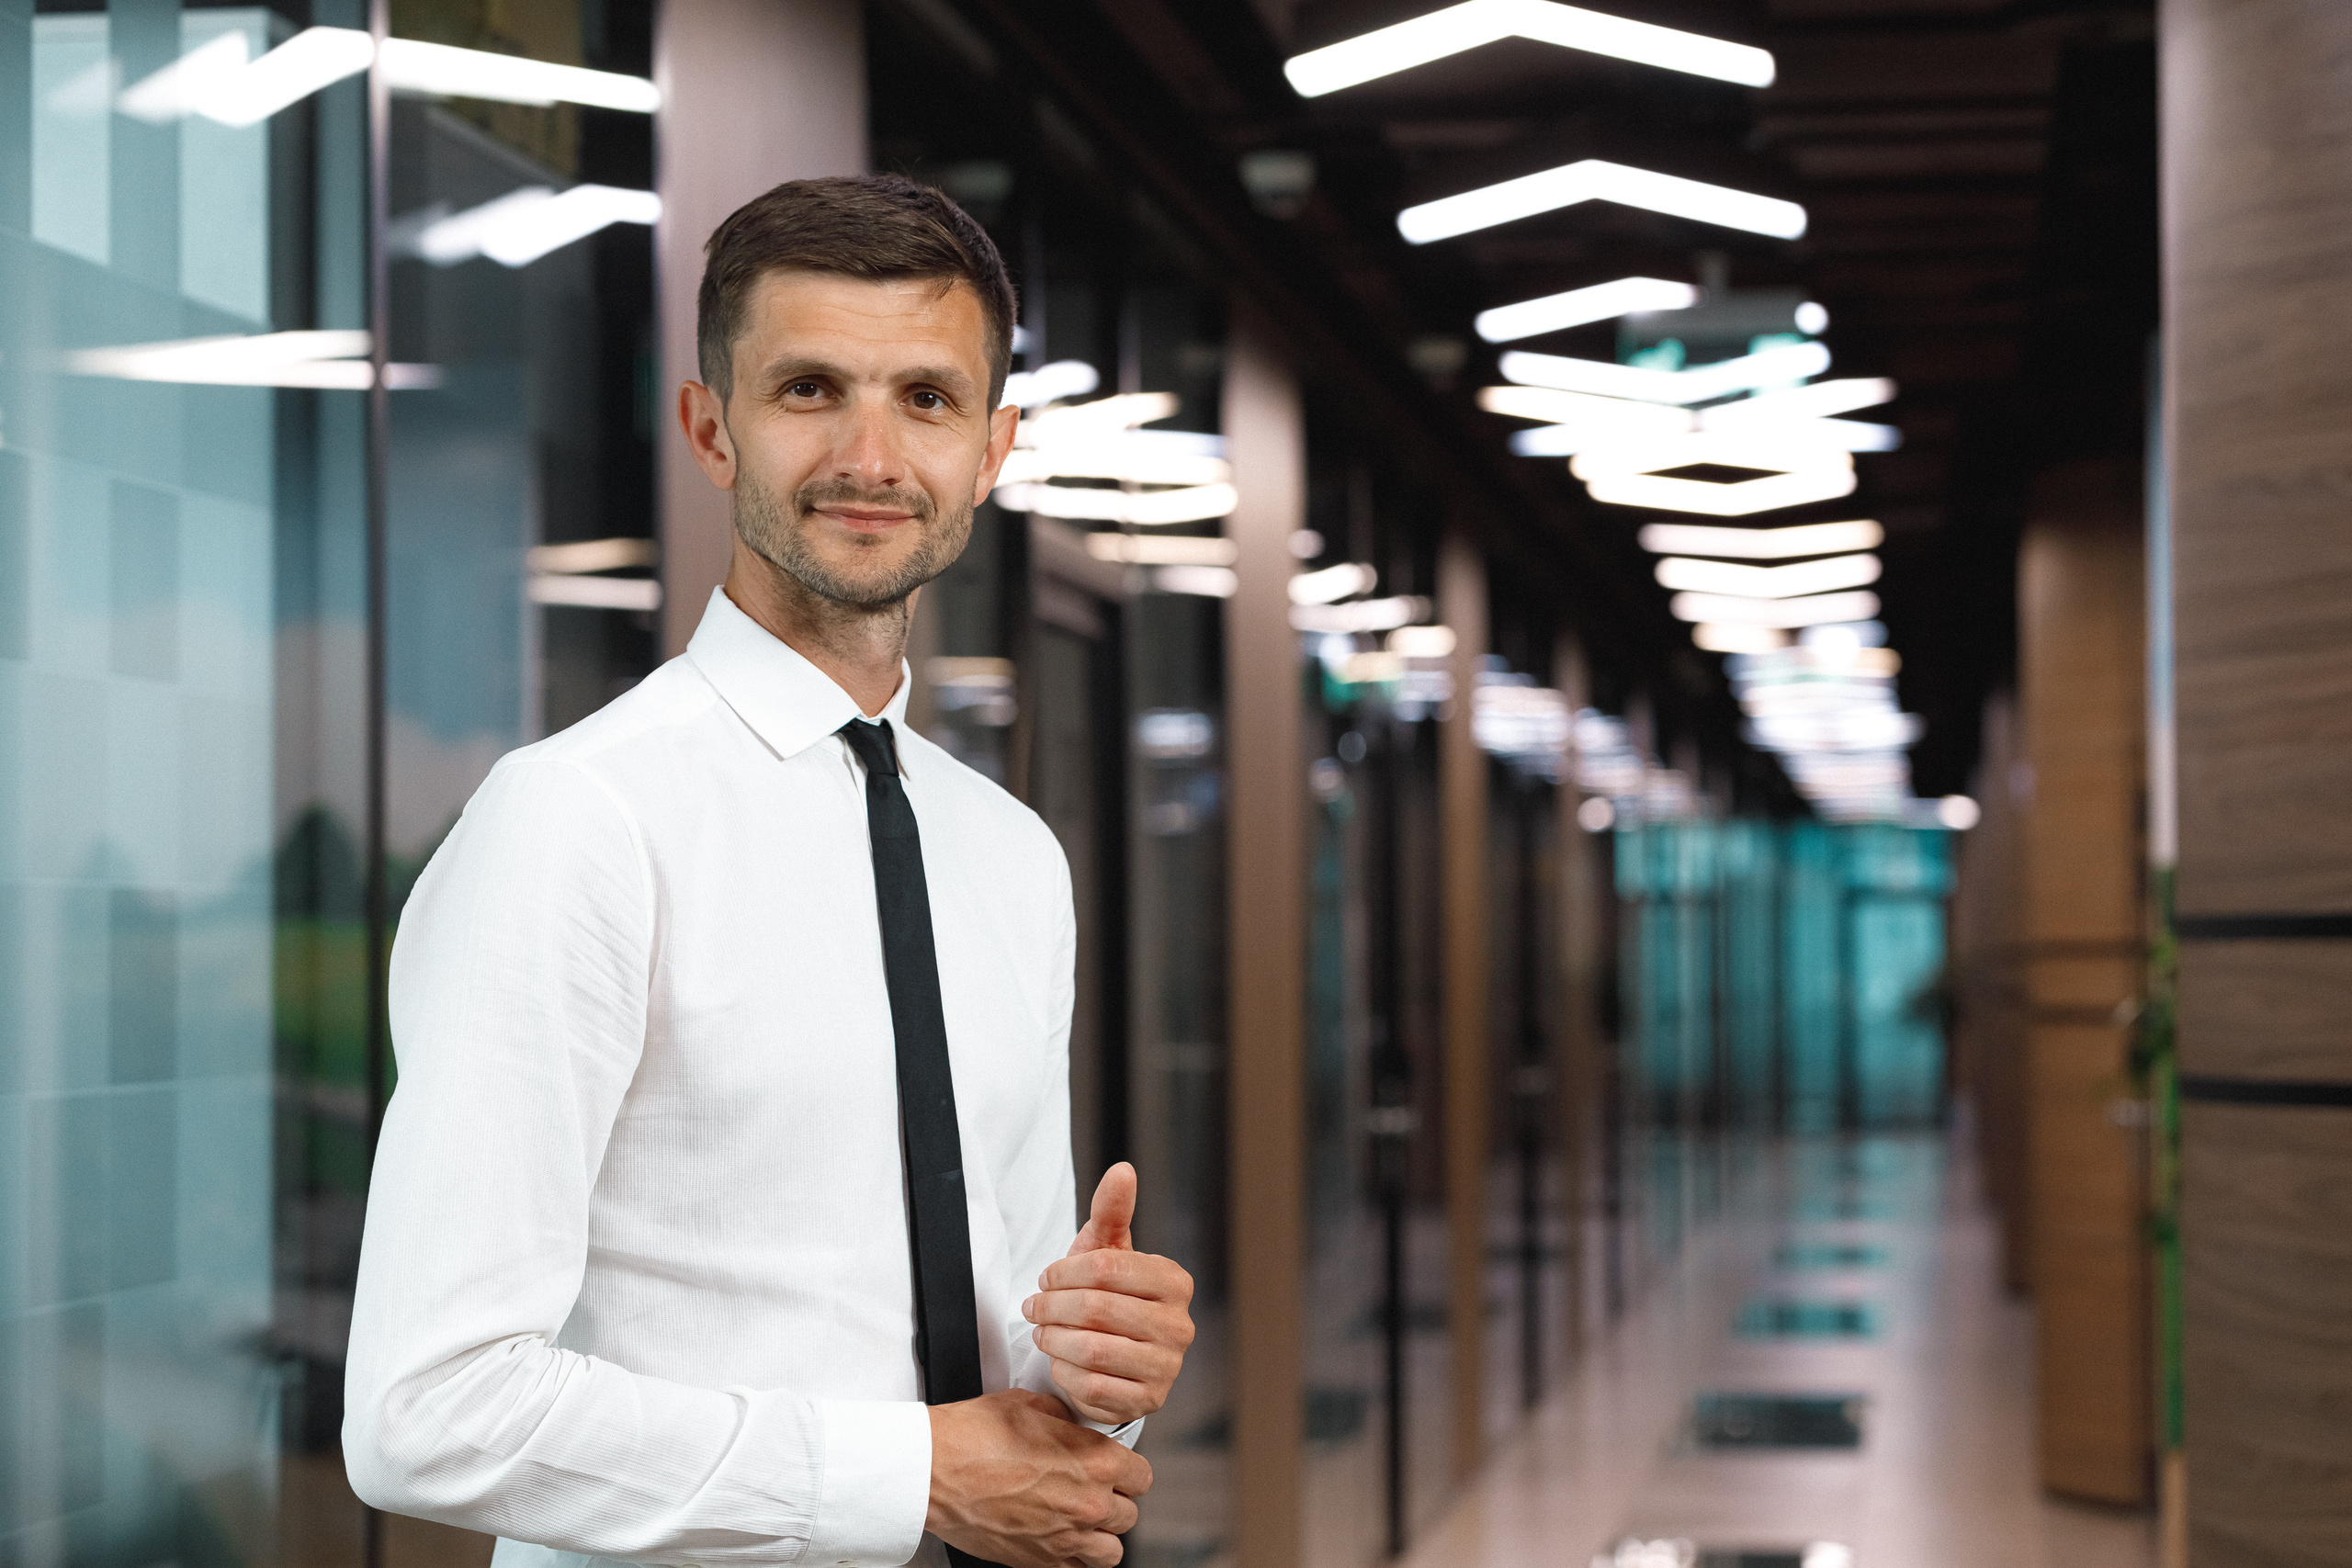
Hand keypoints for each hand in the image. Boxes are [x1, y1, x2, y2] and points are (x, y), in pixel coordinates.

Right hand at [926, 1389, 1151, 1567]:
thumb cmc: (974, 1436)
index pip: (1143, 1476)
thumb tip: (1069, 1421)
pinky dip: (1075, 1558)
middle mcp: (1089, 1502)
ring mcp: (1066, 1536)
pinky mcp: (1039, 1560)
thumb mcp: (1029, 1404)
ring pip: (1112, 1551)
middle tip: (1091, 1490)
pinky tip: (1061, 1539)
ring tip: (1082, 1521)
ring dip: (1101, 1535)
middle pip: (1129, 1514)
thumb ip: (1063, 1416)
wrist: (935, 1469)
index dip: (1128, 1470)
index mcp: (1095, 1460)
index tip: (1114, 1468)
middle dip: (1114, 1501)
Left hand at [1025, 1162, 1194, 1425]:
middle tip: (1034, 1307)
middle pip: (1096, 1308)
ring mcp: (1168, 1367)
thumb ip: (1112, 1211)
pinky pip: (1091, 1386)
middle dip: (1053, 1306)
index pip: (1107, 1267)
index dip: (1064, 1271)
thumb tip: (1123, 1169)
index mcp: (1174, 1282)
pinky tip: (1059, 1361)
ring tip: (1042, 1331)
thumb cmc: (1107, 1296)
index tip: (1045, 1277)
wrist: (1112, 1358)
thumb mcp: (1106, 1252)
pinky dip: (1064, 1372)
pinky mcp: (1148, 1401)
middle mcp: (1180, 1325)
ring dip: (1054, 1339)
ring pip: (1092, 1349)